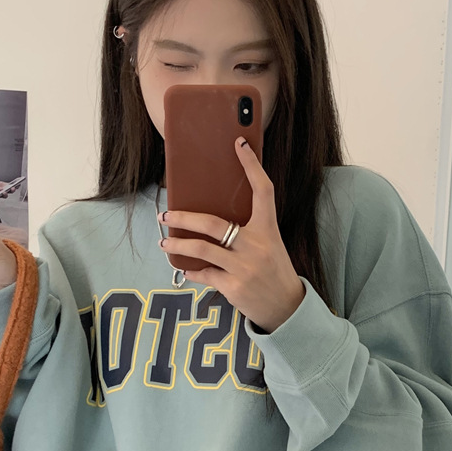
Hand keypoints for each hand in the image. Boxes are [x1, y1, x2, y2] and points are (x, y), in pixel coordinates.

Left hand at [158, 137, 304, 333]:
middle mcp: (256, 246)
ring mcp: (244, 267)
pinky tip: (186, 270)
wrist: (286, 307)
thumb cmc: (274, 271)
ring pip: (202, 250)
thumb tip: (213, 219)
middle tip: (166, 215)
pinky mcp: (234, 286)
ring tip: (165, 244)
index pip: (263, 190)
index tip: (239, 143)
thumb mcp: (270, 245)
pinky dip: (192, 272)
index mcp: (268, 229)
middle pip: (213, 224)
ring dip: (178, 246)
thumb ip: (249, 230)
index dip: (252, 165)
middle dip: (184, 218)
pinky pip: (205, 274)